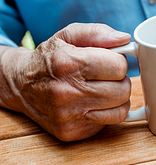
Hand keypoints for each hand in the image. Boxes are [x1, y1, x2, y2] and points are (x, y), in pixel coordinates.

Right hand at [0, 23, 131, 140]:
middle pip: (122, 89)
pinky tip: (94, 103)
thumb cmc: (50, 58)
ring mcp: (68, 115)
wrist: (20, 85)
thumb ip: (98, 32)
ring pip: (121, 109)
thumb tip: (124, 39)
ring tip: (102, 88)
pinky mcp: (71, 132)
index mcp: (68, 63)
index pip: (118, 66)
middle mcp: (66, 91)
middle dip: (120, 80)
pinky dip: (108, 112)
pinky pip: (110, 122)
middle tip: (106, 76)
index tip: (109, 61)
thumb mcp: (69, 35)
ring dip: (118, 98)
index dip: (119, 61)